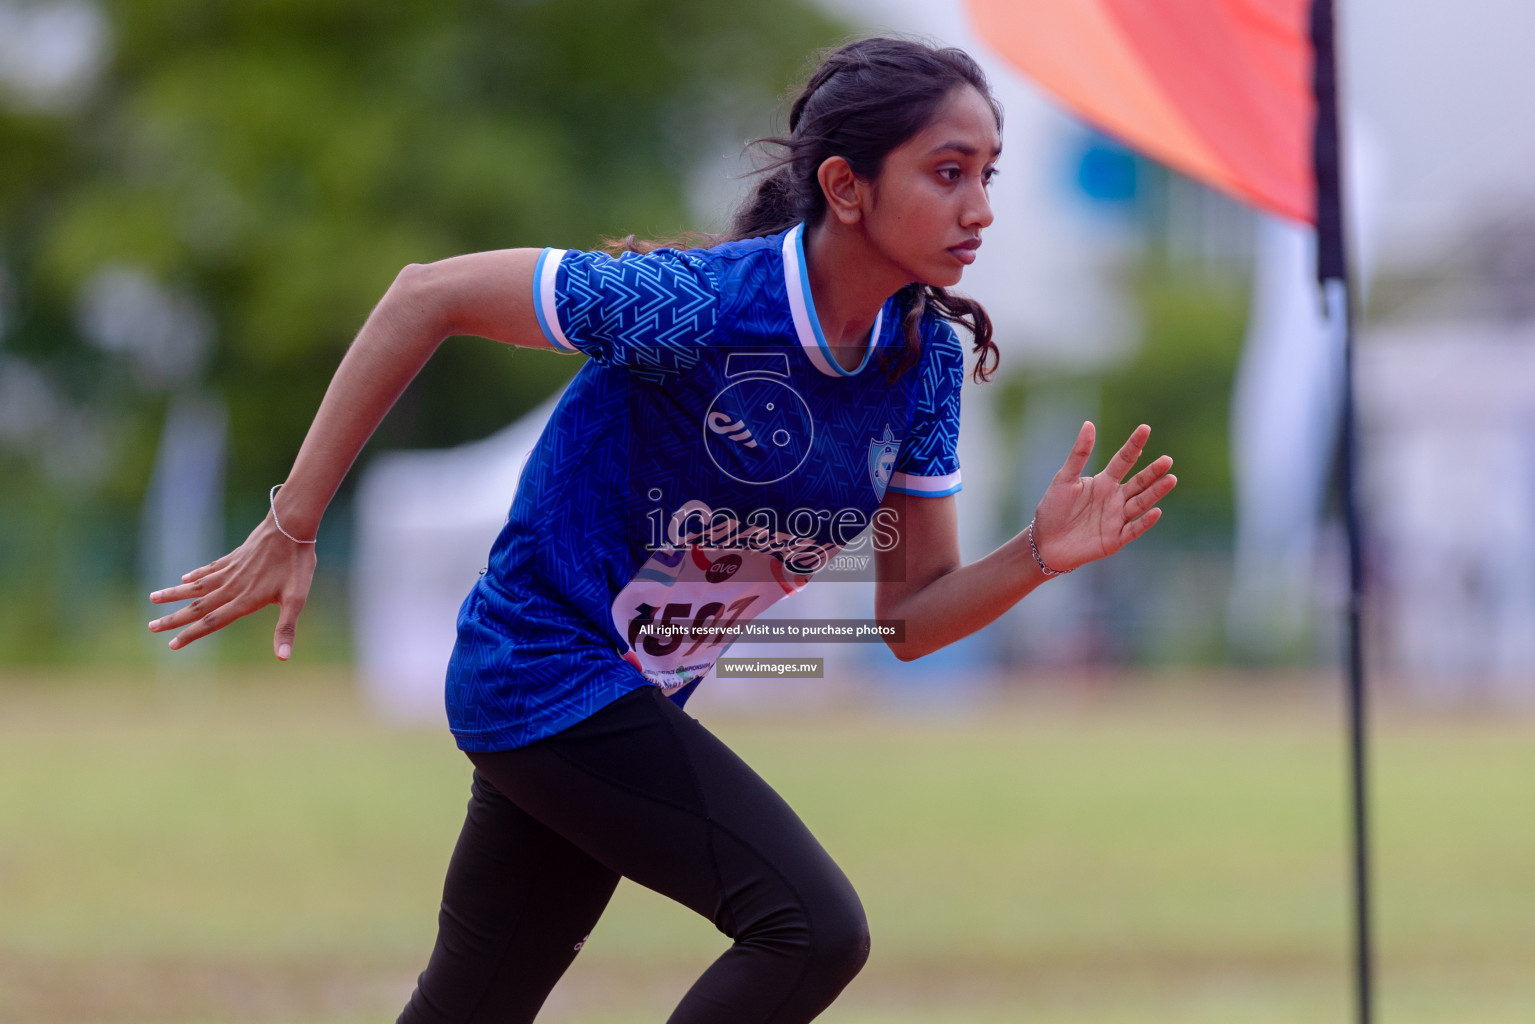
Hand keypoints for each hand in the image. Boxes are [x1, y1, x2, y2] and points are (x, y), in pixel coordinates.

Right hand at [147, 517, 316, 659]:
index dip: (192, 634)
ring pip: (197, 585)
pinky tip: (185, 577)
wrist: (291, 525)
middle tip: (151, 627)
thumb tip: (283, 658)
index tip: (172, 645)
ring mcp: (231, 570)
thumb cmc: (297, 565)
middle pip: (198, 605)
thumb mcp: (297, 599)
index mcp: (245, 600)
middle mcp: (232, 586)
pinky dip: (196, 574)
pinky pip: (210, 568)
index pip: (213, 622)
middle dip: (173, 618)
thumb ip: (286, 628)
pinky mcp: (234, 557)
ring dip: (175, 593)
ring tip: (153, 598)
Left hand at [1031, 421, 1174, 572]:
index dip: (1134, 445)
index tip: (1145, 428)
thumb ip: (1079, 454)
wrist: (1045, 542)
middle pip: (1138, 482)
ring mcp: (1117, 518)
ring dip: (1155, 492)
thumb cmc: (1053, 508)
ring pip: (1141, 503)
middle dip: (1153, 471)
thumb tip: (1089, 424)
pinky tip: (1156, 511)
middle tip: (1167, 460)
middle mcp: (1115, 498)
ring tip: (1171, 479)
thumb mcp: (1064, 478)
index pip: (1124, 460)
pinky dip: (1144, 521)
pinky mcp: (1115, 539)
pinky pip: (1133, 529)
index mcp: (1104, 481)